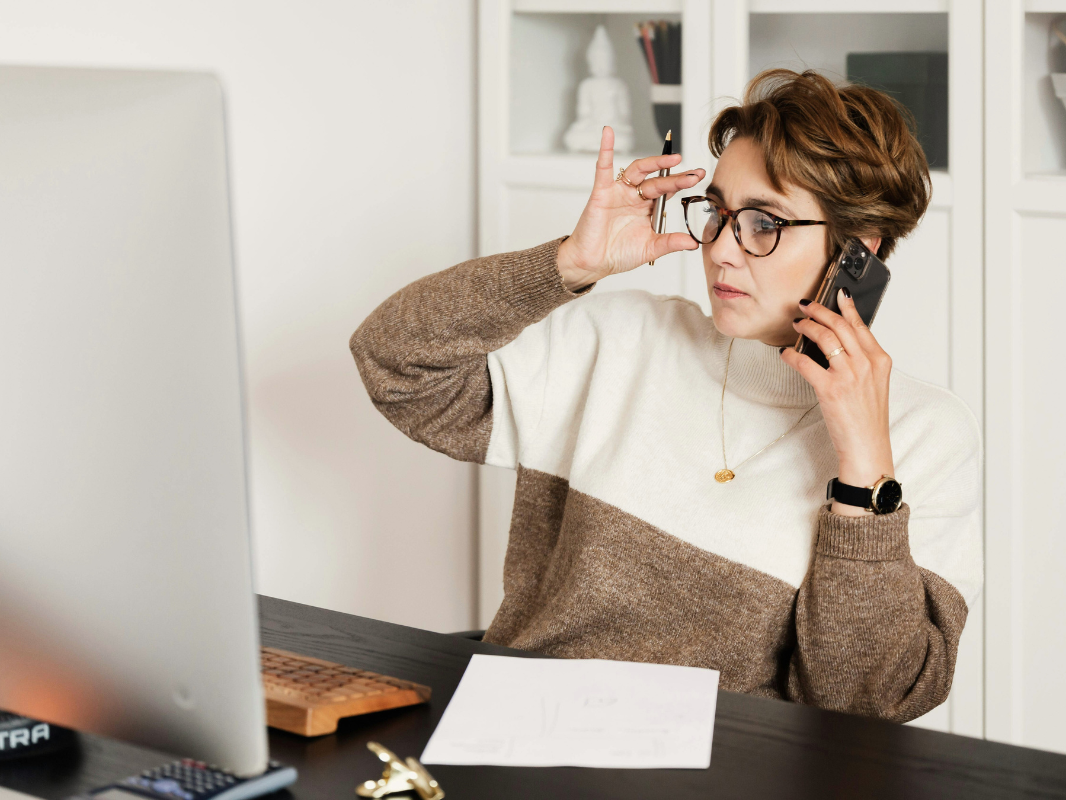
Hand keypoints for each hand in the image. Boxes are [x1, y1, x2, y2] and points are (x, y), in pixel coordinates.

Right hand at [556, 126, 705, 289]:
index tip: (700, 176)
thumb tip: (694, 244)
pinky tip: (608, 133)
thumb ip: (670, 243)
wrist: (593, 263)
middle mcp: (635, 196)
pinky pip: (603, 168)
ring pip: (638, 170)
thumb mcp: (650, 248)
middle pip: (658, 180)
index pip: (668, 190)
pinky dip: (605, 149)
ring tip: (672, 158)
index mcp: (648, 208)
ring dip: (655, 162)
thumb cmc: (618, 254)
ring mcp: (619, 192)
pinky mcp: (602, 192)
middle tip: (694, 174)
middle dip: (676, 177)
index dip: (683, 182)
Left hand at [780, 288, 894, 516]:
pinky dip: (792, 354)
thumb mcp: (875, 384)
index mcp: (880, 360)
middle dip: (819, 311)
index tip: (836, 293)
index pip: (861, 324)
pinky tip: (786, 353)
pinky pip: (805, 363)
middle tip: (805, 305)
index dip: (845, 307)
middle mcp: (866, 364)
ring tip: (796, 324)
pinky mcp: (830, 389)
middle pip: (840, 325)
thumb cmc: (868, 418)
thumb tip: (840, 342)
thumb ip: (862, 361)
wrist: (867, 446)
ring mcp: (849, 375)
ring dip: (806, 326)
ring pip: (824, 337)